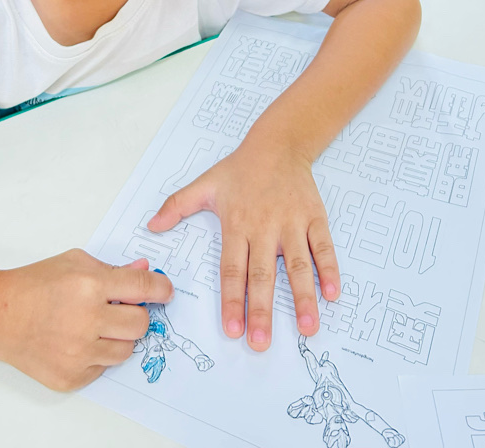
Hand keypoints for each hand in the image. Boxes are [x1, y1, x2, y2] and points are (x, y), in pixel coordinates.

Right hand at [0, 249, 172, 389]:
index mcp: (90, 286)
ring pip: (125, 350)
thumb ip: (113, 268)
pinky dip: (96, 355)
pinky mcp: (72, 377)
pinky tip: (77, 340)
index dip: (160, 289)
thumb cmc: (35, 284)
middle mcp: (87, 321)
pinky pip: (102, 368)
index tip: (165, 292)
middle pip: (140, 324)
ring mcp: (79, 353)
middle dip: (136, 315)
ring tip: (94, 325)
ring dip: (117, 337)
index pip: (142, 288)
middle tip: (122, 309)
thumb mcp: (75, 262)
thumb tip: (144, 270)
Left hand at [148, 138, 338, 350]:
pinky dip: (330, 270)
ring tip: (307, 328)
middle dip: (263, 310)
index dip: (232, 300)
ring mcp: (292, 222)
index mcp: (237, 223)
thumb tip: (152, 225)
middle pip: (263, 274)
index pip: (232, 269)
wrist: (278, 143)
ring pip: (298, 265)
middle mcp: (265, 226)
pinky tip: (332, 294)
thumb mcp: (205, 183)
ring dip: (303, 298)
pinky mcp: (314, 217)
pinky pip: (323, 247)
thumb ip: (177, 205)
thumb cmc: (241, 168)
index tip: (233, 329)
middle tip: (262, 343)